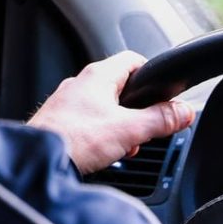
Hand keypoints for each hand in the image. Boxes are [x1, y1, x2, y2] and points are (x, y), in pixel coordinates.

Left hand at [28, 51, 194, 174]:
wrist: (39, 162)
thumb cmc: (74, 140)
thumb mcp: (129, 130)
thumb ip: (160, 120)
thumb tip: (183, 112)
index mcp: (98, 76)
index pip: (134, 61)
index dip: (153, 76)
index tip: (164, 93)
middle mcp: (80, 85)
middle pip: (121, 88)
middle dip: (138, 111)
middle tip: (145, 129)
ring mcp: (67, 103)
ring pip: (105, 108)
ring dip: (120, 126)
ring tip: (123, 145)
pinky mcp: (60, 123)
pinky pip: (88, 123)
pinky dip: (101, 135)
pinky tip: (103, 152)